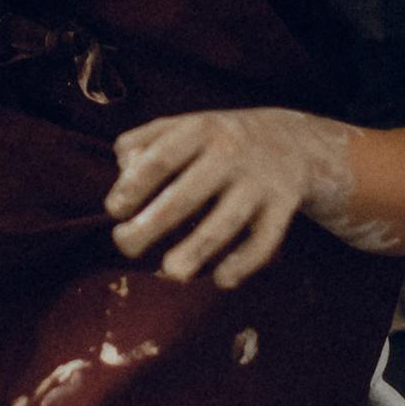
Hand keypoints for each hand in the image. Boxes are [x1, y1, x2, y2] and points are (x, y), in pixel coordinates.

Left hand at [105, 107, 355, 289]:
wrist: (290, 141)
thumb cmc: (216, 140)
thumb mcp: (182, 125)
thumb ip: (143, 142)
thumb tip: (122, 176)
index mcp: (199, 130)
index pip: (160, 159)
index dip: (133, 186)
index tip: (114, 211)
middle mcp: (230, 153)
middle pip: (187, 194)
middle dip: (154, 223)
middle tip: (125, 246)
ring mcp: (258, 181)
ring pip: (226, 220)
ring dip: (198, 248)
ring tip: (171, 273)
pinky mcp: (283, 207)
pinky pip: (264, 240)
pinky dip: (244, 263)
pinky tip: (220, 280)